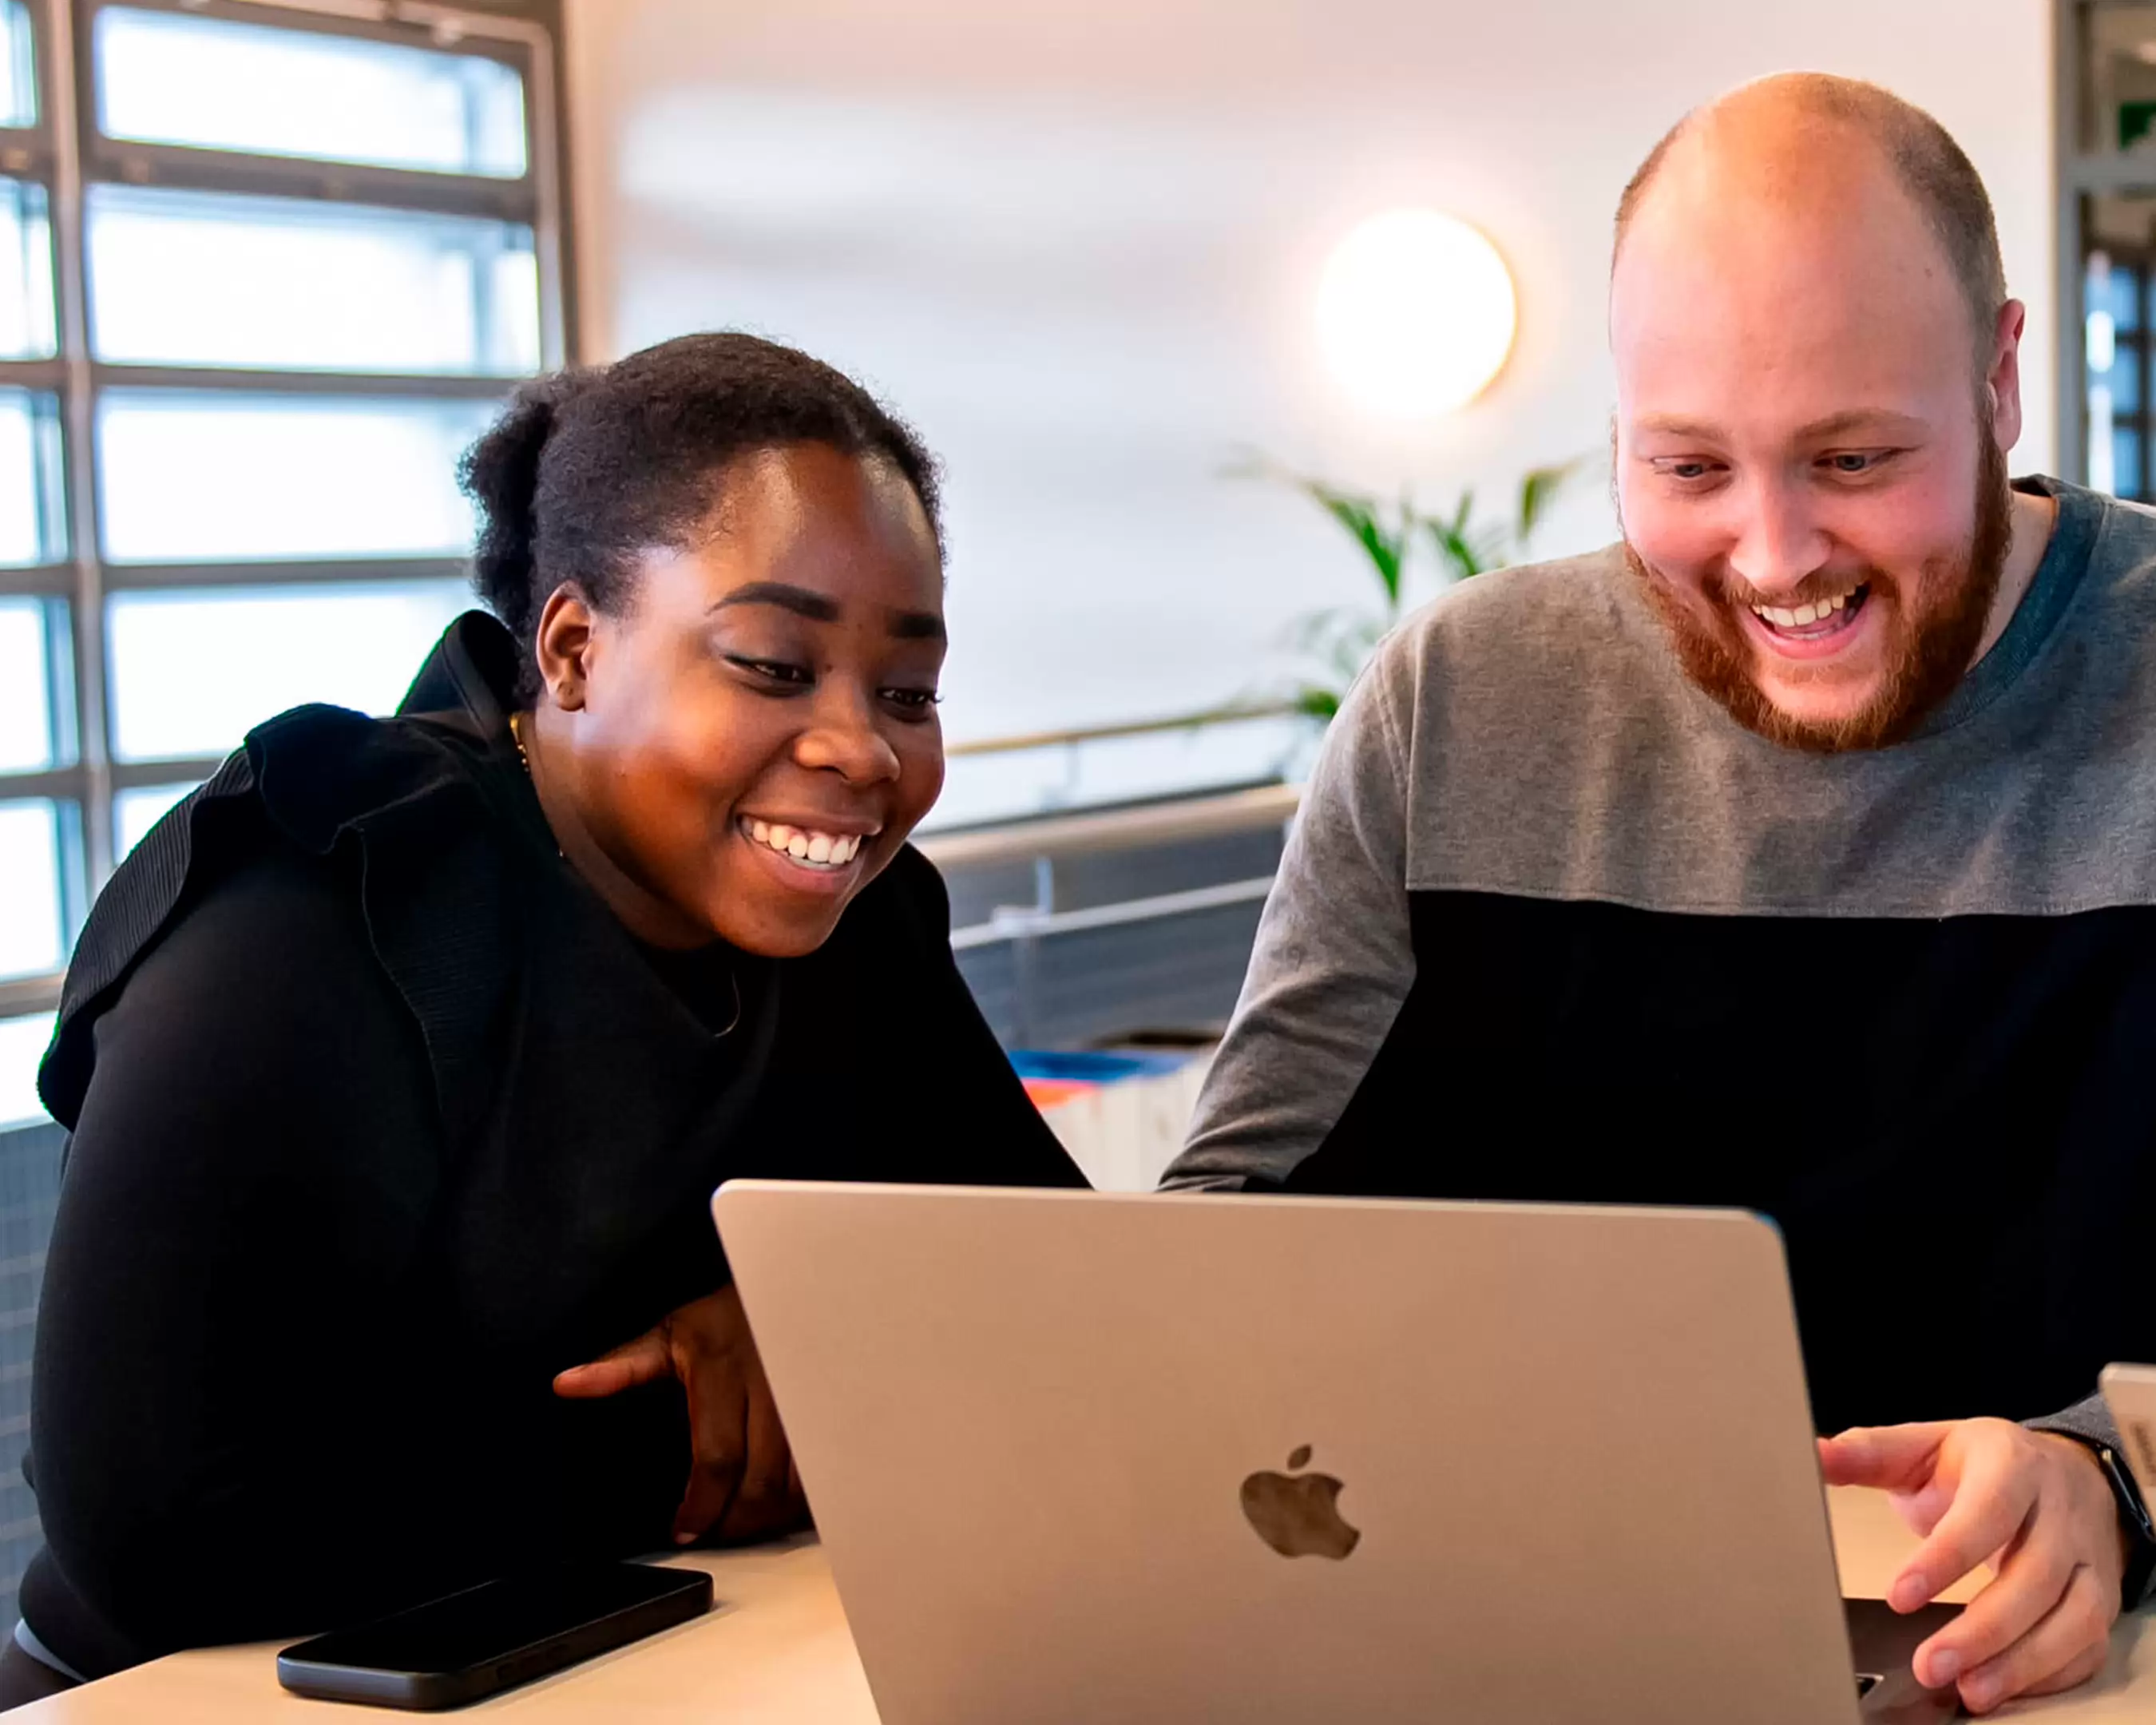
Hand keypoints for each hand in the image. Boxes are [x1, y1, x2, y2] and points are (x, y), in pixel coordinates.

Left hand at [553, 1284, 807, 1546]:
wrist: (792, 1285)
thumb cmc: (727, 1315)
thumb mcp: (671, 1333)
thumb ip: (622, 1366)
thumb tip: (566, 1383)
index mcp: (723, 1369)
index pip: (716, 1459)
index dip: (701, 1507)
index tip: (683, 1527)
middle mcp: (771, 1386)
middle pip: (760, 1484)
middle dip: (734, 1523)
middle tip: (713, 1532)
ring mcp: (808, 1400)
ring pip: (797, 1485)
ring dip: (768, 1516)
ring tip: (741, 1521)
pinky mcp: (830, 1411)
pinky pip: (824, 1472)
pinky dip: (802, 1498)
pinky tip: (780, 1502)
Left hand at [1818, 1419, 2125, 1713]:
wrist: (2067, 1471)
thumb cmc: (1983, 1464)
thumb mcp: (1926, 1445)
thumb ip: (1869, 1453)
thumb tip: (1814, 1455)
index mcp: (2012, 1464)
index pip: (1986, 1514)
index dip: (1945, 1558)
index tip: (1899, 1597)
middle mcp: (2059, 1513)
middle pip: (2033, 1578)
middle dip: (1982, 1629)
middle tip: (1930, 1665)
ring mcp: (2089, 1559)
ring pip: (2072, 1618)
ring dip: (2021, 1663)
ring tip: (1968, 1691)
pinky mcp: (2103, 1599)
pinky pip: (2087, 1646)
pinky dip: (2050, 1674)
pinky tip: (2005, 1687)